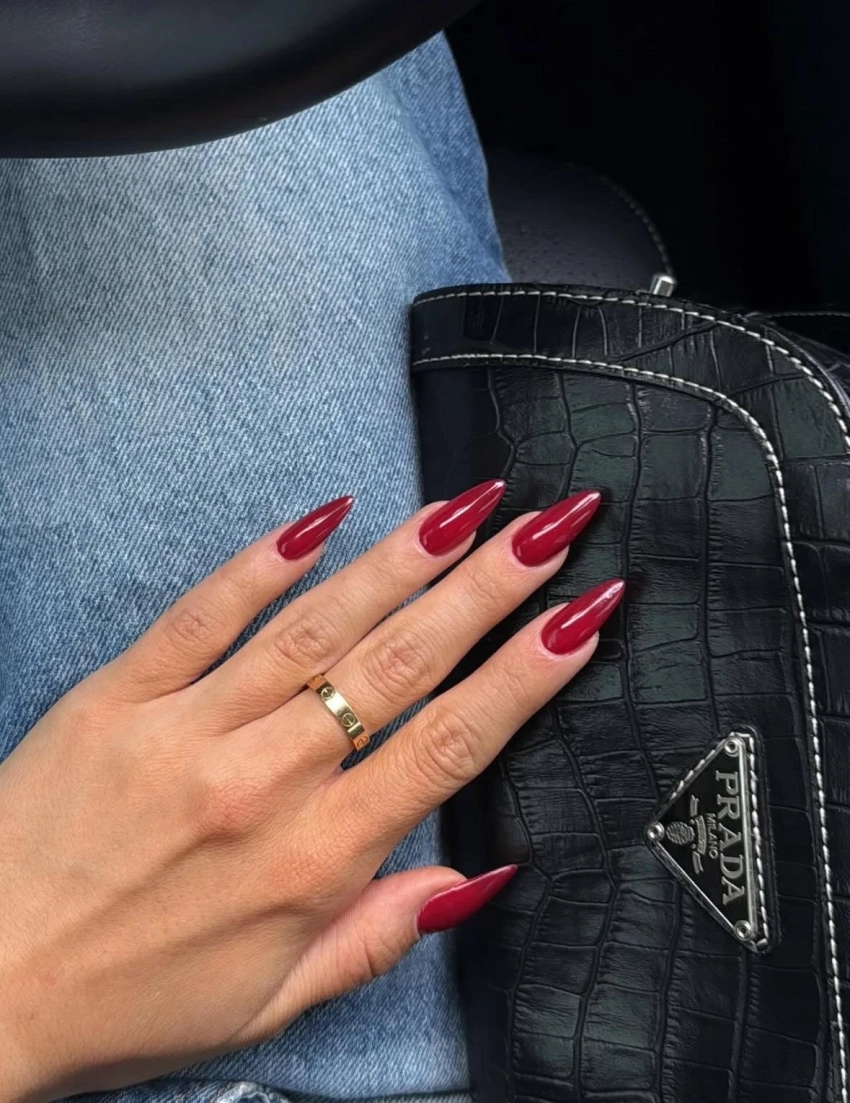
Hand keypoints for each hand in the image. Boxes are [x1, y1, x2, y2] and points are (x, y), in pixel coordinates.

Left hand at [0, 480, 620, 1100]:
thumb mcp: (272, 1003)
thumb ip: (378, 934)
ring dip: (402, 561)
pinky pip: (201, 613)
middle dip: (489, 590)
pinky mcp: (118, 695)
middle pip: (399, 667)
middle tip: (552, 527)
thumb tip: (477, 877)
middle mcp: (261, 784)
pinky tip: (325, 516)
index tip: (581, 617)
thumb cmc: (127, 1003)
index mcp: (311, 863)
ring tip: (468, 508)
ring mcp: (186, 729)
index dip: (525, 678)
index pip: (448, 749)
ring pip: (317, 627)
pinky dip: (264, 561)